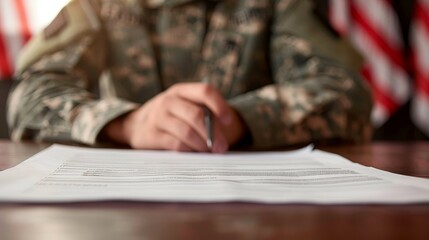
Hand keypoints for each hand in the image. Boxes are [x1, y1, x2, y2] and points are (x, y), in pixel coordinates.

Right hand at [101, 83, 246, 151]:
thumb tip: (223, 136)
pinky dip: (189, 150)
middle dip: (213, 133)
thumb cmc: (170, 116)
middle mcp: (168, 101)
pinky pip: (176, 144)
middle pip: (197, 114)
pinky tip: (194, 153)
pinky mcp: (151, 135)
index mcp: (181, 91)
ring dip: (202, 144)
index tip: (229, 121)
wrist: (135, 124)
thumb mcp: (184, 107)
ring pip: (187, 132)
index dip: (220, 105)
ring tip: (210, 152)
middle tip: (222, 147)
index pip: (205, 91)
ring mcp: (158, 117)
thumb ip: (203, 115)